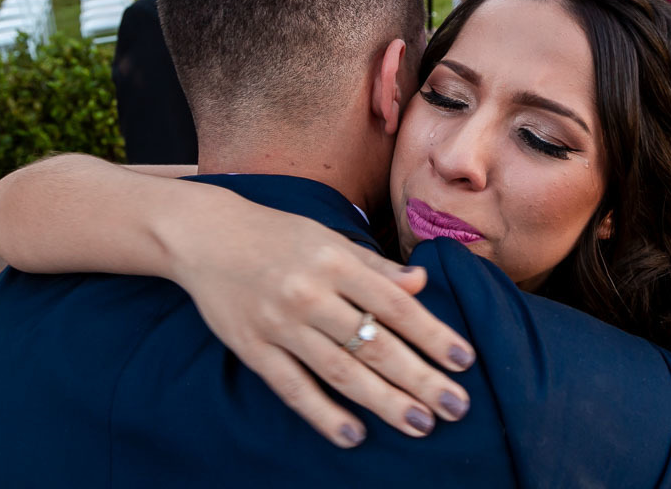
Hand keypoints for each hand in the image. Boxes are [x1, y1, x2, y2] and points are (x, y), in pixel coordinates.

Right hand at [167, 204, 475, 448]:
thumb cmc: (278, 235)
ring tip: (420, 424)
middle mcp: (310, 293)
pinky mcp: (252, 348)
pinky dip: (323, 414)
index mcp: (335, 261)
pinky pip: (293, 387)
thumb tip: (422, 282)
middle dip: (419, 378)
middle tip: (455, 407)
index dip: (432, 334)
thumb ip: (375, 265)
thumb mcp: (329, 237)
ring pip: (340, 371)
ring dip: (383, 402)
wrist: (206, 236)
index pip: (394, 305)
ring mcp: (279, 324)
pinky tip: (354, 435)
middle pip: (374, 344)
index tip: (464, 361)